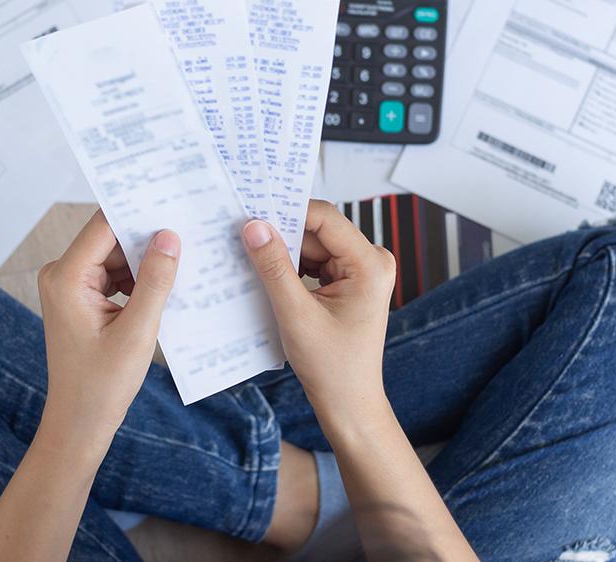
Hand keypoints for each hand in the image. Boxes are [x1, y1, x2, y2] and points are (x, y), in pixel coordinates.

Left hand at [37, 211, 179, 439]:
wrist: (79, 423)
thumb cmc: (101, 385)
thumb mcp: (137, 331)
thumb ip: (155, 281)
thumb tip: (169, 237)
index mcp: (66, 277)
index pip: (105, 226)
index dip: (138, 212)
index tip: (173, 201)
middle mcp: (62, 274)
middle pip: (111, 238)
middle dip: (147, 238)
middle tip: (188, 232)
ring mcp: (70, 285)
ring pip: (116, 256)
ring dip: (146, 261)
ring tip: (183, 262)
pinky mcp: (81, 297)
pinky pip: (114, 274)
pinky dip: (139, 278)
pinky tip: (166, 286)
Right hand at [241, 200, 394, 420]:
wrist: (348, 402)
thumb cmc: (332, 367)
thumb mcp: (296, 314)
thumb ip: (274, 268)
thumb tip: (255, 227)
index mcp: (370, 265)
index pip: (325, 218)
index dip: (287, 212)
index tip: (252, 214)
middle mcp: (371, 261)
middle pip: (317, 231)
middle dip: (282, 235)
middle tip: (244, 238)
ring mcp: (361, 271)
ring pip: (313, 245)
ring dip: (284, 253)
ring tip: (253, 262)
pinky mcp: (349, 281)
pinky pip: (315, 261)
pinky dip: (291, 267)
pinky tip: (269, 277)